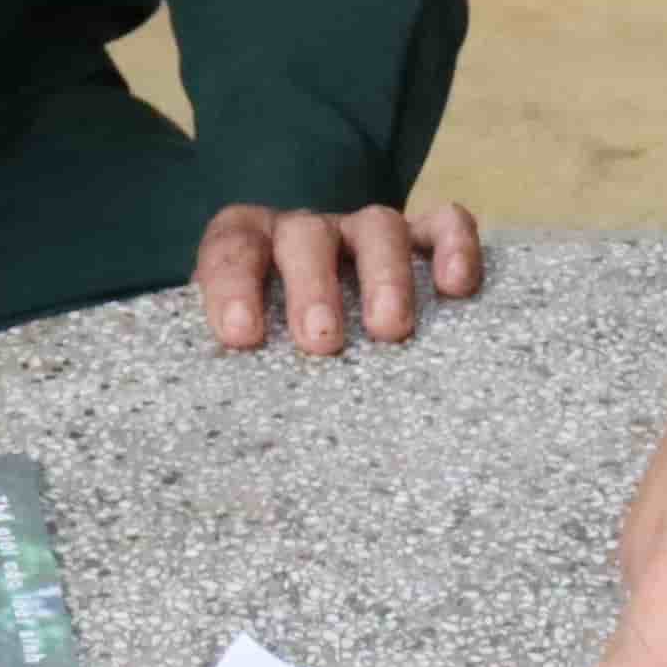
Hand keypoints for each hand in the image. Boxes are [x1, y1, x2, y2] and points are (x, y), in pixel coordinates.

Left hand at [196, 200, 484, 357]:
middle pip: (307, 238)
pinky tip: (457, 286)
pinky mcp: (421, 239)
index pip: (233, 249)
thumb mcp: (240, 357)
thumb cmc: (271, 353)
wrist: (316, 330)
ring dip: (384, 275)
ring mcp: (365, 233)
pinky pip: (443, 225)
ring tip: (390, 329)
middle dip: (313, 287)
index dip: (233, 285)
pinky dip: (454, 245)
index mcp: (249, 247)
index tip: (242, 334)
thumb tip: (209, 442)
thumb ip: (220, 377)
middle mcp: (306, 233)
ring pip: (378, 228)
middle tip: (321, 341)